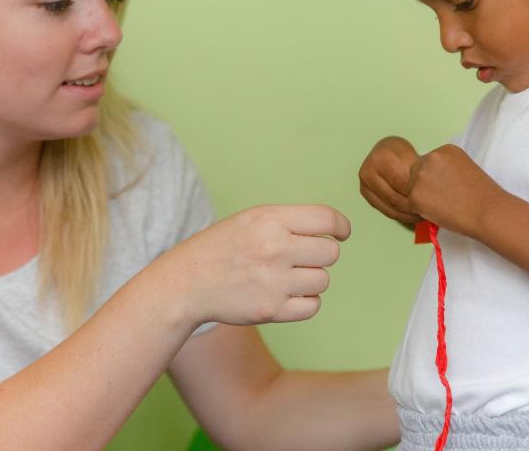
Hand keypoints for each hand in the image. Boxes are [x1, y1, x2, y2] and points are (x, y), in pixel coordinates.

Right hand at [163, 205, 349, 326]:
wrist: (187, 283)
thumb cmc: (223, 248)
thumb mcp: (252, 219)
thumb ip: (290, 221)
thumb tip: (335, 231)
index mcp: (270, 220)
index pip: (327, 219)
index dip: (341, 227)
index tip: (341, 233)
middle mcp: (275, 248)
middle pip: (331, 253)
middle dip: (320, 255)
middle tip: (298, 258)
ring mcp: (274, 281)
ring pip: (323, 280)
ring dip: (310, 280)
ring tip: (284, 276)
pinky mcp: (272, 310)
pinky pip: (313, 306)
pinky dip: (304, 302)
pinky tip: (285, 294)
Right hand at [358, 136, 422, 226]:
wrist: (386, 150)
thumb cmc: (402, 153)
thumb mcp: (412, 156)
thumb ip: (418, 174)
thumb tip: (428, 194)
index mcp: (381, 159)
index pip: (401, 183)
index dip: (417, 193)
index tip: (431, 199)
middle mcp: (368, 171)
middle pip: (394, 197)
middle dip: (413, 206)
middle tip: (428, 211)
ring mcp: (364, 184)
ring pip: (390, 207)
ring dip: (407, 214)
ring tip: (422, 215)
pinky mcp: (365, 193)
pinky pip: (385, 210)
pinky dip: (400, 215)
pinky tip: (412, 216)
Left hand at [407, 144, 504, 238]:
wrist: (488, 211)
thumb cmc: (482, 195)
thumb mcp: (464, 168)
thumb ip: (445, 168)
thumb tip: (430, 180)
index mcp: (444, 150)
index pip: (428, 162)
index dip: (436, 178)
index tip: (449, 188)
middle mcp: (430, 158)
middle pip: (415, 172)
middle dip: (424, 185)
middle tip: (443, 199)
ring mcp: (421, 176)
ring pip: (412, 188)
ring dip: (423, 198)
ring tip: (445, 205)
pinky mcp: (415, 195)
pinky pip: (412, 204)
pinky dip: (422, 211)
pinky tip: (440, 212)